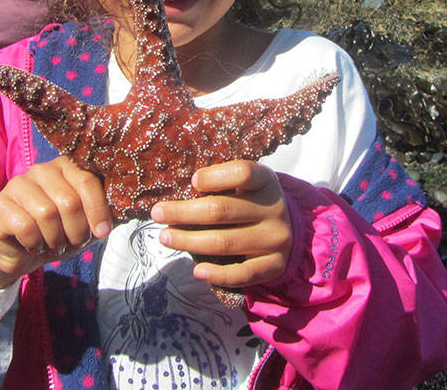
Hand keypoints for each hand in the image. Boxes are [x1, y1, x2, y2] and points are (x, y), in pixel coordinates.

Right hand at [0, 156, 112, 291]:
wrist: (21, 253)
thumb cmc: (59, 233)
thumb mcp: (86, 224)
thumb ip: (104, 213)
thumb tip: (126, 207)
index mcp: (66, 167)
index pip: (87, 181)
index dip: (98, 210)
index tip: (101, 232)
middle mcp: (41, 169)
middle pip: (69, 201)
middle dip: (76, 231)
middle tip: (72, 242)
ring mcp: (18, 184)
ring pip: (47, 214)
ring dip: (56, 239)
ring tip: (54, 245)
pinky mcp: (0, 204)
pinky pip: (25, 227)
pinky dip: (35, 244)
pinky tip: (34, 246)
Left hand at [151, 160, 291, 287]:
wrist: (289, 231)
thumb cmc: (252, 203)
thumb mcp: (245, 185)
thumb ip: (221, 185)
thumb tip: (178, 196)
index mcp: (266, 181)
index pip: (242, 173)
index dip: (214, 176)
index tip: (192, 182)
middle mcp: (273, 209)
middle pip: (222, 210)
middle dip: (183, 213)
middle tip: (157, 214)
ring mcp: (275, 239)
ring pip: (225, 242)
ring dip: (189, 241)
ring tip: (165, 237)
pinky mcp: (274, 266)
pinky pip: (242, 274)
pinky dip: (218, 274)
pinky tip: (198, 271)